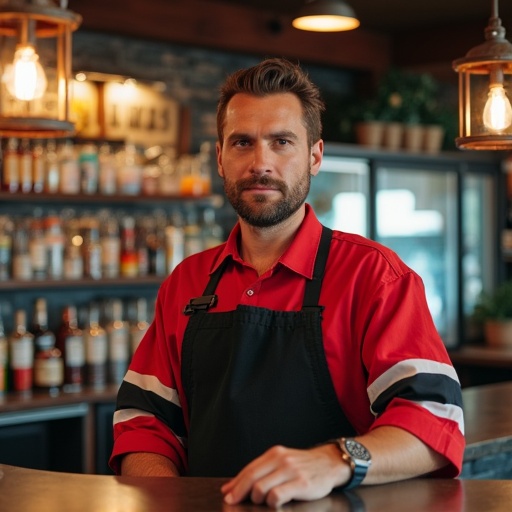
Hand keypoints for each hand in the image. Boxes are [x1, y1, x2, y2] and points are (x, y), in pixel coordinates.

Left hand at [221, 443, 349, 507]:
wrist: (329, 463)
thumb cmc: (302, 465)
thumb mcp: (281, 462)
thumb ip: (260, 472)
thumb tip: (232, 486)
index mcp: (274, 453)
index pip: (249, 469)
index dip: (236, 483)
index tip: (227, 494)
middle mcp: (281, 460)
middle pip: (252, 478)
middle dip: (240, 493)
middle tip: (234, 502)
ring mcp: (291, 471)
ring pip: (261, 488)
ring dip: (258, 499)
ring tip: (263, 502)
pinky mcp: (301, 484)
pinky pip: (277, 496)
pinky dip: (271, 503)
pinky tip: (275, 504)